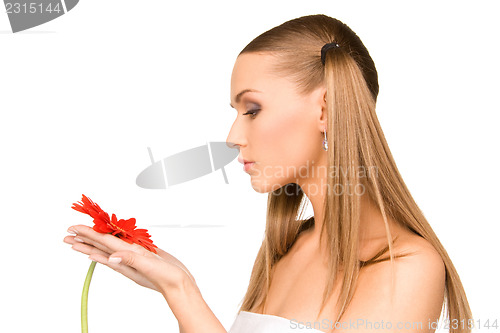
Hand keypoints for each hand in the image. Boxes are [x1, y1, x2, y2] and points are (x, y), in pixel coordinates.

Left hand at [63, 224, 197, 294]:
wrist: (181, 286)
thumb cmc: (167, 279)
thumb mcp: (150, 267)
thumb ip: (132, 260)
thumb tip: (112, 256)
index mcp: (127, 258)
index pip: (103, 243)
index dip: (88, 235)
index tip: (73, 229)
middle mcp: (127, 258)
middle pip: (101, 246)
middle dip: (84, 240)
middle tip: (68, 234)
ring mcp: (134, 258)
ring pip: (110, 246)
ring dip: (95, 241)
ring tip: (81, 239)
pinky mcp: (143, 256)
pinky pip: (124, 248)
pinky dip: (115, 244)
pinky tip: (111, 245)